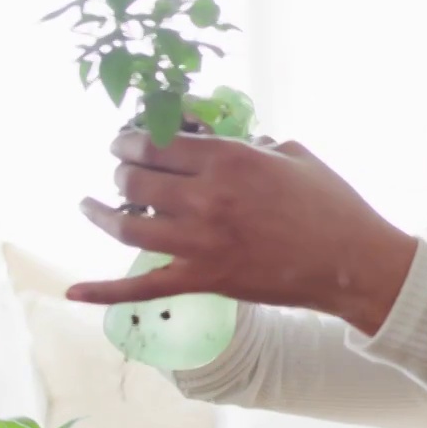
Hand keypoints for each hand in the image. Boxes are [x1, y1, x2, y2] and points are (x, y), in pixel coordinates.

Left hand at [66, 129, 417, 333]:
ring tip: (90, 205)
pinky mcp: (204, 279)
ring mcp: (201, 241)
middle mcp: (206, 197)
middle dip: (121, 169)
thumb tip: (232, 142)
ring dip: (99, 212)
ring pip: (126, 223)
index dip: (132, 137)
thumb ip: (256, 144)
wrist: (353, 262)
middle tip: (122, 170)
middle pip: (134, 178)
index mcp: (229, 159)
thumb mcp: (296, 156)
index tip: (127, 139)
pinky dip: (104, 290)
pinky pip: (143, 286)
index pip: (158, 141)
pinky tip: (74, 290)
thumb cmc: (333, 204)